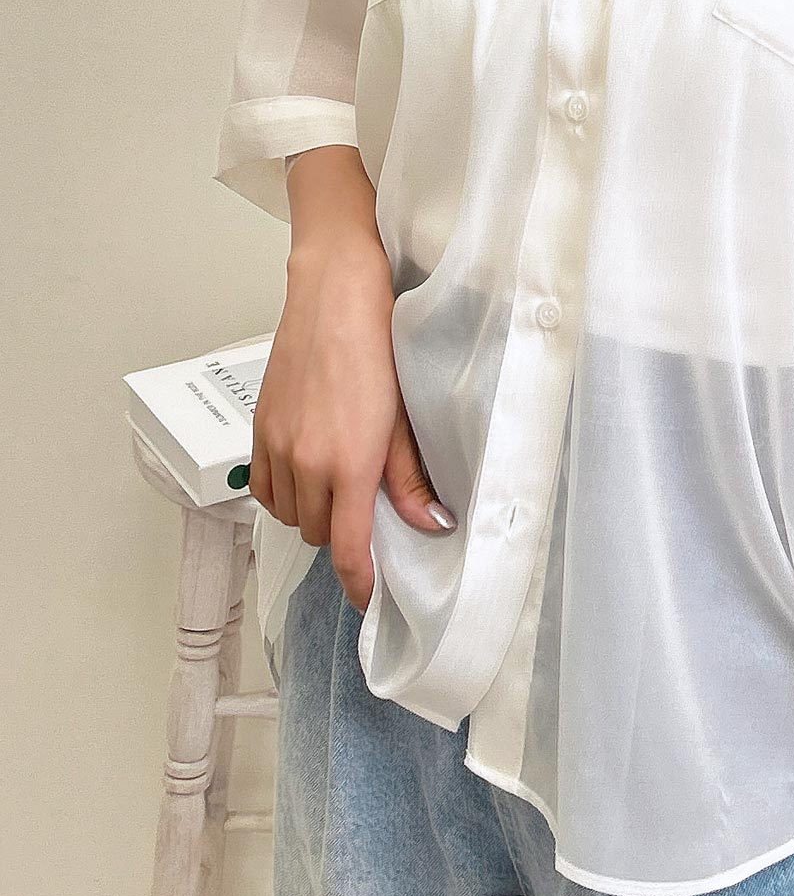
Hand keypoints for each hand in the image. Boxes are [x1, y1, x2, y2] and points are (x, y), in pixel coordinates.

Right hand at [250, 233, 454, 611]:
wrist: (334, 296)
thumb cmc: (377, 347)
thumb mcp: (403, 418)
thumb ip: (411, 478)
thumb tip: (432, 524)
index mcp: (348, 464)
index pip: (347, 549)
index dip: (359, 584)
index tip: (369, 598)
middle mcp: (305, 462)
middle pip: (316, 535)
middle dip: (340, 536)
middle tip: (365, 517)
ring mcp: (276, 445)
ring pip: (287, 514)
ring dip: (310, 514)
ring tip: (336, 491)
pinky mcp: (259, 428)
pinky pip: (264, 486)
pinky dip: (283, 492)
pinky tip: (305, 473)